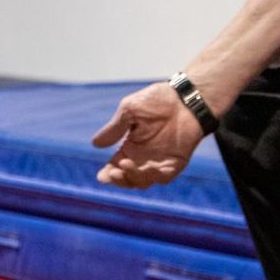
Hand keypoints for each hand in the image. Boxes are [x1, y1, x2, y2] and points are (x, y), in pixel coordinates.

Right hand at [91, 81, 207, 188]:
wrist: (184, 98)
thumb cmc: (156, 100)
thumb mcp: (129, 111)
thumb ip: (114, 128)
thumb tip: (95, 144)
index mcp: (130, 147)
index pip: (115, 166)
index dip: (108, 174)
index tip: (101, 177)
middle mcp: (143, 158)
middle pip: (127, 178)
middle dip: (119, 179)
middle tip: (114, 172)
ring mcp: (159, 162)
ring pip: (143, 181)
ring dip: (133, 177)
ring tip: (126, 165)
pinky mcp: (175, 163)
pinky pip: (164, 177)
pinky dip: (154, 177)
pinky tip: (148, 169)